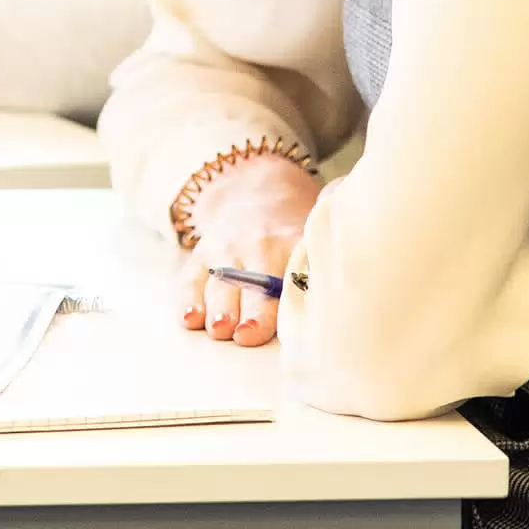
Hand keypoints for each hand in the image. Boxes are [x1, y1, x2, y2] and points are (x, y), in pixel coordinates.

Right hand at [178, 152, 324, 349]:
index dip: (283, 303)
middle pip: (251, 283)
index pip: (287, 278)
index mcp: (289, 245)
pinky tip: (190, 318)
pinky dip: (189, 299)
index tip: (280, 321)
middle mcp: (256, 246)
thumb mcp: (311, 241)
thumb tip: (339, 322)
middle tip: (244, 333)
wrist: (259, 195)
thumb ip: (319, 273)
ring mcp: (225, 250)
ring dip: (219, 307)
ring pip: (220, 283)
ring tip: (218, 328)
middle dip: (249, 309)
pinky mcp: (202, 255)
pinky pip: (192, 278)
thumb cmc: (294, 236)